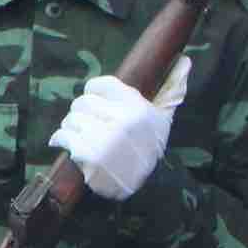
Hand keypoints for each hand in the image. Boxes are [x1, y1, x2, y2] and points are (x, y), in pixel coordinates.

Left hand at [52, 58, 190, 201]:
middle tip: (89, 121)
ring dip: (72, 126)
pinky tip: (67, 143)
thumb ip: (173, 88)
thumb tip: (185, 59)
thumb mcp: (165, 117)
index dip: (95, 92)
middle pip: (82, 102)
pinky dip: (61, 139)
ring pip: (71, 119)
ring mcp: (104, 138)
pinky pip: (63, 136)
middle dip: (82, 112)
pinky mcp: (88, 155)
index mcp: (138, 107)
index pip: (100, 84)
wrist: (148, 187)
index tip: (98, 102)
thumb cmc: (151, 146)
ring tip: (81, 134)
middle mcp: (122, 120)